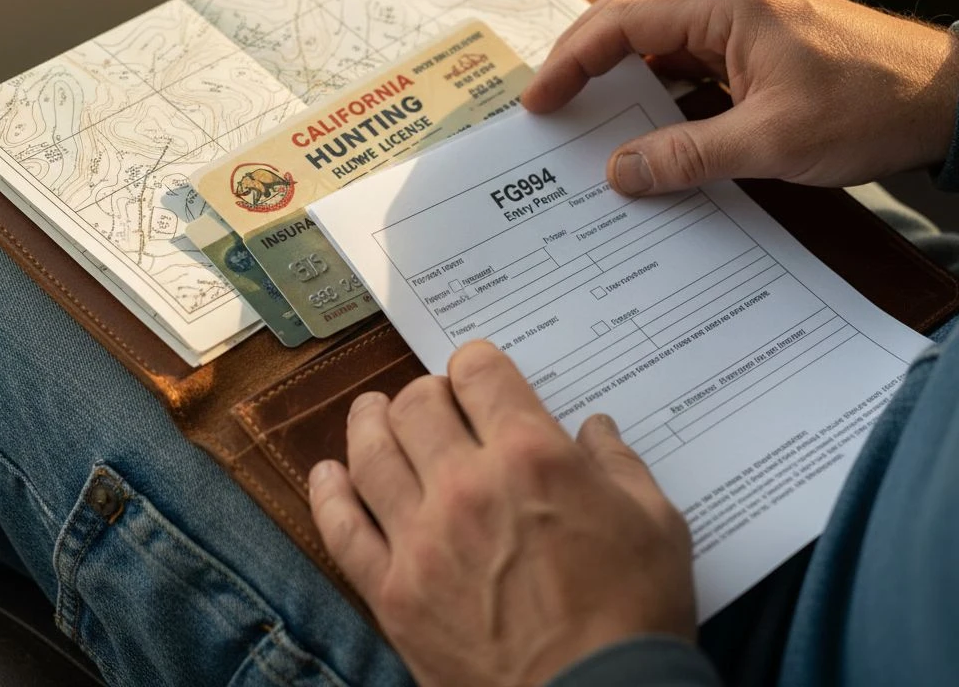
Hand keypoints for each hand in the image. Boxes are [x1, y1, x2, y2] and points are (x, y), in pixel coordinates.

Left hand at [308, 341, 694, 686]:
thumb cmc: (635, 617)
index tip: (476, 375)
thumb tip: (596, 429)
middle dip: (425, 393)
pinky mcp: (393, 593)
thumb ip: (619, 465)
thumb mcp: (656, 525)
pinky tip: (328, 475)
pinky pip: (341, 530)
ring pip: (371, 455)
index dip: (476, 365)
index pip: (480, 374)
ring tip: (371, 413)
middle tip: (433, 403)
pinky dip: (328, 494)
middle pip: (417, 406)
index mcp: (531, 456)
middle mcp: (465, 485)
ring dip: (368, 423)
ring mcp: (420, 540)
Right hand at [522, 0, 958, 195]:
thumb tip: (621, 172)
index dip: (572, 61)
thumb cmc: (873, 107)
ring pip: (660, 23)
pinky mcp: (765, 38)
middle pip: (632, 6)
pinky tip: (649, 112)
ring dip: (619, 59)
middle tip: (552, 95)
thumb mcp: (771, 143)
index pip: (624, 22)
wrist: (951, 100)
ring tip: (587, 103)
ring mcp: (751, 14)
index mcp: (730, 7)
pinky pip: (693, 48)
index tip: (540, 101)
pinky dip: (659, 76)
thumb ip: (686, 156)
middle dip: (583, 49)